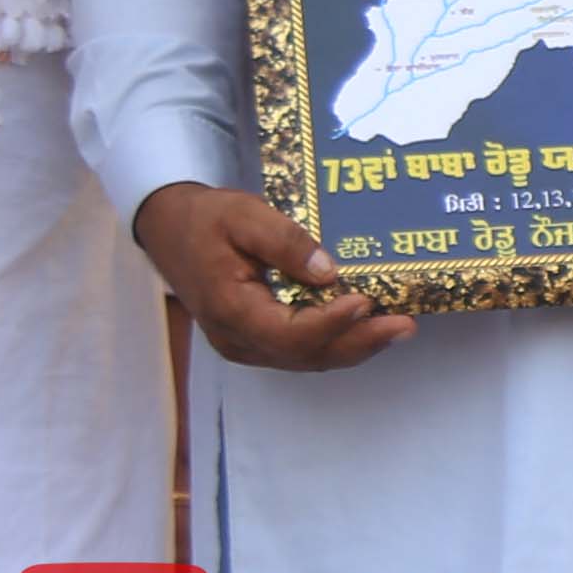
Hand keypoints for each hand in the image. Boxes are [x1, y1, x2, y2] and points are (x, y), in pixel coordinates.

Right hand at [130, 181, 415, 371]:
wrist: (168, 228)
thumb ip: (284, 242)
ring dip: (354, 345)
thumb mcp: (242, 215)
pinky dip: (336, 341)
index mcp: (230, 309)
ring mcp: (246, 344)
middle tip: (404, 326)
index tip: (366, 301)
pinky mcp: (256, 338)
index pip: (289, 333)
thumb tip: (330, 272)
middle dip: (360, 342)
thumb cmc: (204, 218)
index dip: (332, 323)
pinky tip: (367, 326)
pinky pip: (301, 350)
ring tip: (398, 328)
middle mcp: (238, 339)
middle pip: (306, 355)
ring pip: (307, 358)